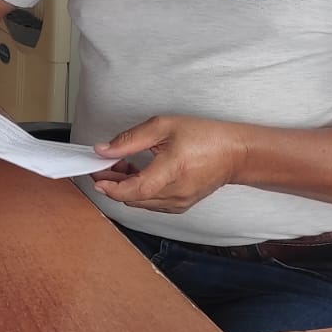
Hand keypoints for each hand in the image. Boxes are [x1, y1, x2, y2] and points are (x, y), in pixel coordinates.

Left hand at [91, 116, 246, 213]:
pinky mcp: (181, 205)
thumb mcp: (164, 126)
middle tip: (105, 164)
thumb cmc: (204, 136)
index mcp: (172, 170)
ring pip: (141, 202)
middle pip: (133, 198)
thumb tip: (104, 150)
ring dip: (125, 188)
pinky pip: (152, 203)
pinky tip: (136, 174)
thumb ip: (130, 139)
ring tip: (120, 166)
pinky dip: (139, 191)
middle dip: (113, 183)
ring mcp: (180, 203)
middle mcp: (176, 193)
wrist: (235, 153)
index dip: (112, 186)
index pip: (136, 190)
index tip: (96, 177)